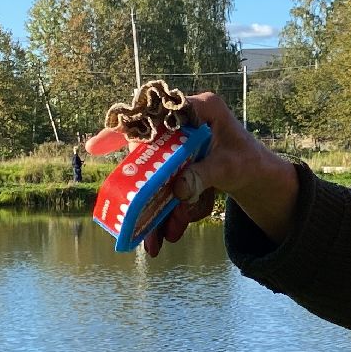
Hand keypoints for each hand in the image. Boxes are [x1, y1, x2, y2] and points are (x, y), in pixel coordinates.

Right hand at [86, 91, 298, 256]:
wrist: (256, 174)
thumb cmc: (247, 160)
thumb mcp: (231, 167)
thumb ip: (205, 174)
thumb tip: (178, 190)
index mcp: (198, 109)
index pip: (153, 114)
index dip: (120, 130)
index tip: (94, 146)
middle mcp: (181, 125)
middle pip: (147, 157)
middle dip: (141, 193)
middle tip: (130, 221)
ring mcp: (176, 148)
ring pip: (155, 180)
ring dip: (155, 212)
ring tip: (156, 242)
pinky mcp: (177, 169)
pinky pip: (165, 192)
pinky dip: (168, 214)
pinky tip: (173, 232)